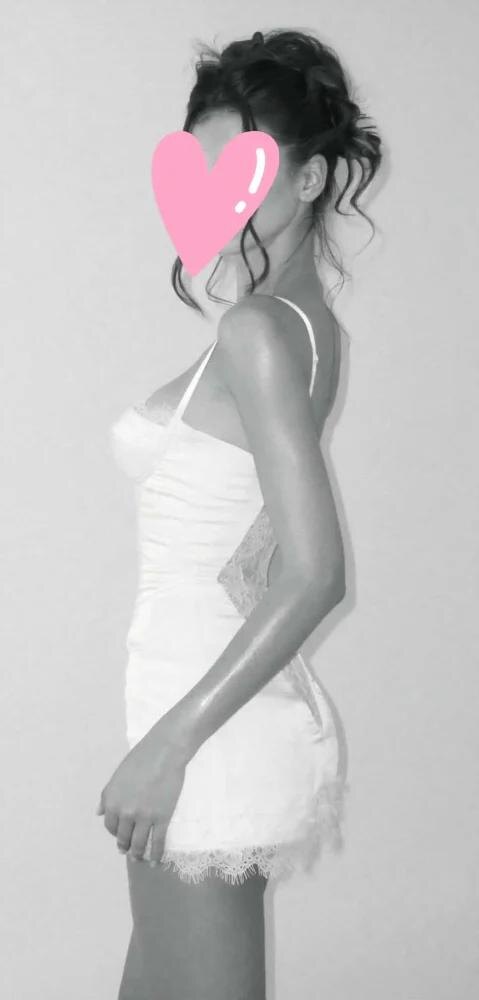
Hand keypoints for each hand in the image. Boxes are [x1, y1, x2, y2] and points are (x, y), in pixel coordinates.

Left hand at [96, 721, 186, 863]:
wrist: (164, 752)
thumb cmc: (140, 759)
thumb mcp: (117, 776)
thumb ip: (106, 796)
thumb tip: (97, 813)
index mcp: (112, 801)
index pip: (109, 826)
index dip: (114, 833)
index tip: (120, 836)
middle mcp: (125, 812)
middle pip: (123, 837)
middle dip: (125, 846)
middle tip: (128, 851)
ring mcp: (144, 817)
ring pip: (139, 843)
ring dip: (138, 854)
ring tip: (140, 858)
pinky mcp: (162, 818)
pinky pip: (157, 842)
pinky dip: (156, 854)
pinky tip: (156, 861)